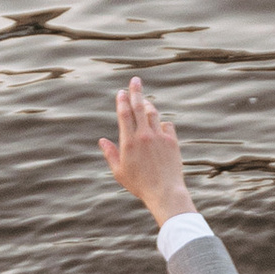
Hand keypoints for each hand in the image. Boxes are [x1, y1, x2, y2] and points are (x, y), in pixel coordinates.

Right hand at [100, 77, 194, 230]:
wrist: (165, 192)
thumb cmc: (139, 185)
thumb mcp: (119, 172)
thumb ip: (110, 154)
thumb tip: (102, 141)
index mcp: (129, 141)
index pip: (124, 114)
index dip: (122, 101)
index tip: (121, 92)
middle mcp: (144, 135)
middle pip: (139, 107)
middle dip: (136, 91)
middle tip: (135, 80)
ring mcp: (159, 137)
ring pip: (154, 113)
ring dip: (149, 105)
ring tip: (145, 101)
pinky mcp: (172, 142)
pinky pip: (167, 125)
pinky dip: (162, 123)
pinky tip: (159, 125)